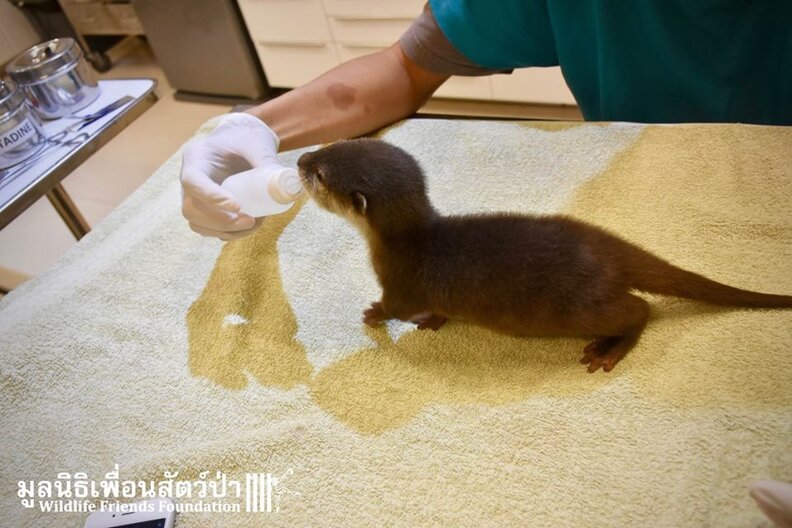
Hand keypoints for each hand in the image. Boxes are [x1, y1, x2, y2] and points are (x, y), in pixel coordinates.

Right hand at [180, 112, 285, 239]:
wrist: (242, 139)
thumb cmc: (247, 137)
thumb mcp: (257, 143)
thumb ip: (268, 162)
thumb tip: (288, 188)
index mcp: (196, 157)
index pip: (192, 181)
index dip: (211, 197)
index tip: (237, 206)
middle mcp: (189, 179)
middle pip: (190, 209)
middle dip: (220, 221)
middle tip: (249, 220)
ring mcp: (195, 197)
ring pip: (198, 224)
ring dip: (226, 231)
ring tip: (254, 223)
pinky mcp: (206, 210)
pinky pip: (210, 229)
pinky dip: (230, 233)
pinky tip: (252, 225)